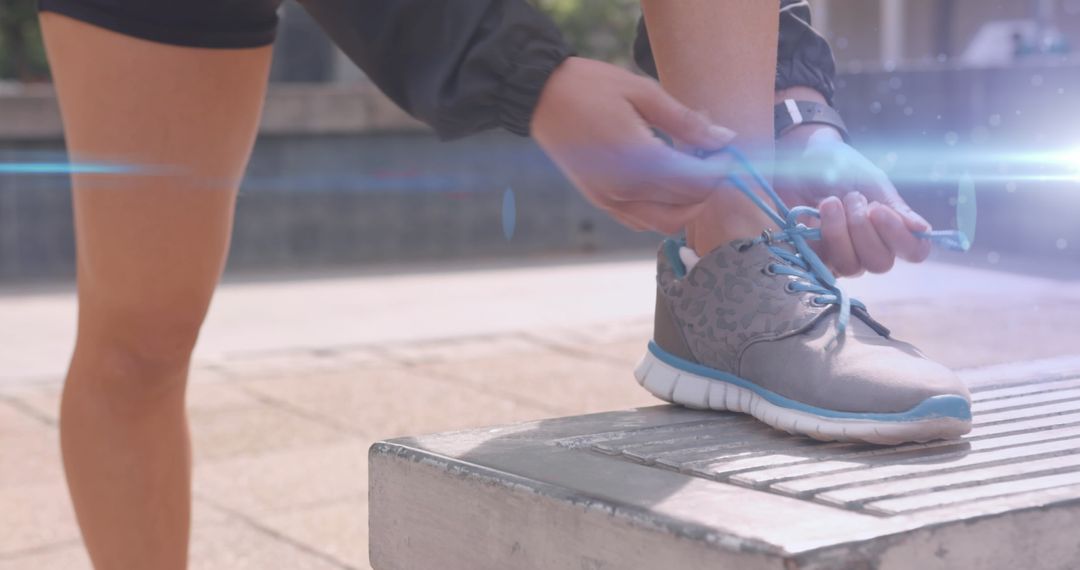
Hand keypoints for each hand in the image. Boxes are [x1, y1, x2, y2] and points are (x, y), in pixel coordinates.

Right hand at [531, 57, 735, 234]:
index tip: (725, 149)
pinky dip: (663, 210)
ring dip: (688, 203)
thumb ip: (686, 121)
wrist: (540, 96)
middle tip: (709, 156)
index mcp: (638, 159)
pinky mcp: (600, 201)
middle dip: (708, 185)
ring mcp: (610, 200)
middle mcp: (624, 189)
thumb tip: (724, 138)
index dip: (720, 169)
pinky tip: (664, 183)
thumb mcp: (643, 93)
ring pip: (667, 223)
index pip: (695, 182)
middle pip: (686, 206)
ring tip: (689, 170)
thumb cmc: (591, 87)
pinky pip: (642, 221)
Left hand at [775, 125, 931, 275]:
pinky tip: (815, 212)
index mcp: (893, 229)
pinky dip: (820, 235)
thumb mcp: (872, 182)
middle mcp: (870, 249)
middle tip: (852, 197)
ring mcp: (841, 256)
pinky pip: (822, 262)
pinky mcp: (814, 257)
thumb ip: (895, 208)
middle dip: (863, 230)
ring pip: (850, 266)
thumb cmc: (843, 169)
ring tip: (830, 202)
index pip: (914, 251)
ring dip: (839, 232)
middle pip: (880, 263)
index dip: (900, 237)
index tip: (879, 209)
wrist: (803, 158)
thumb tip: (923, 231)